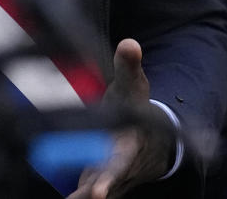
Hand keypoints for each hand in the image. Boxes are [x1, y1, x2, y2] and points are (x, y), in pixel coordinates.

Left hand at [70, 39, 178, 197]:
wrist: (150, 139)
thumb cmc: (135, 109)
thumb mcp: (134, 88)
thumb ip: (128, 67)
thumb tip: (130, 43)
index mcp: (130, 144)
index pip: (120, 161)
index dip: (110, 175)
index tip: (100, 189)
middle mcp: (121, 166)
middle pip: (108, 181)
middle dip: (99, 188)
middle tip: (91, 196)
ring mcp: (109, 178)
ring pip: (95, 189)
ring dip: (83, 196)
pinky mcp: (97, 181)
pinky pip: (85, 191)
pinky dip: (76, 196)